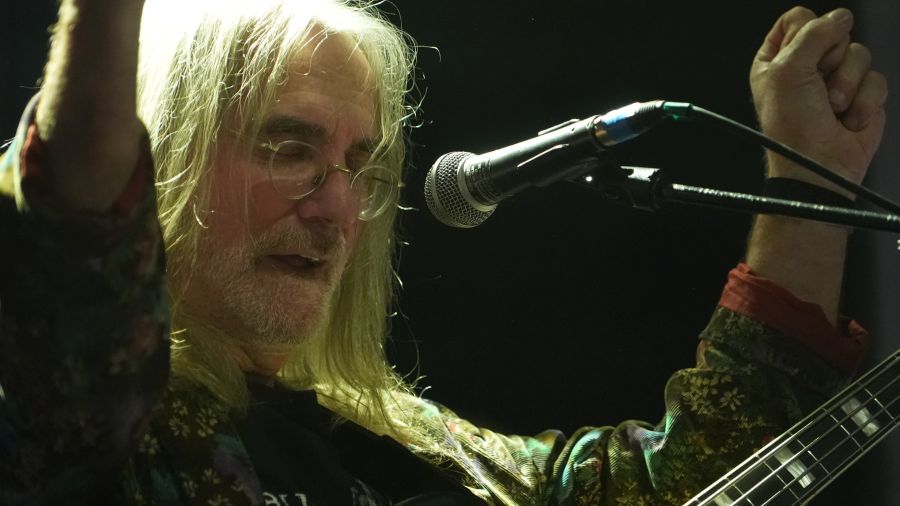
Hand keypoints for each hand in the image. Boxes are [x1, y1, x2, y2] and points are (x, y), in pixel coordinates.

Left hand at [750, 7, 886, 194]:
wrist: (818, 167)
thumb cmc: (792, 128)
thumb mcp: (789, 71)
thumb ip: (814, 34)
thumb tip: (840, 17)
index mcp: (776, 60)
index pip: (797, 19)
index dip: (806, 31)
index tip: (801, 56)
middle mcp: (805, 68)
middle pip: (834, 32)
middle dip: (830, 60)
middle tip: (817, 86)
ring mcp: (835, 81)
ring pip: (859, 53)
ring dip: (847, 84)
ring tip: (831, 107)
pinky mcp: (862, 96)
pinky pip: (877, 77)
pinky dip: (864, 100)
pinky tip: (848, 119)